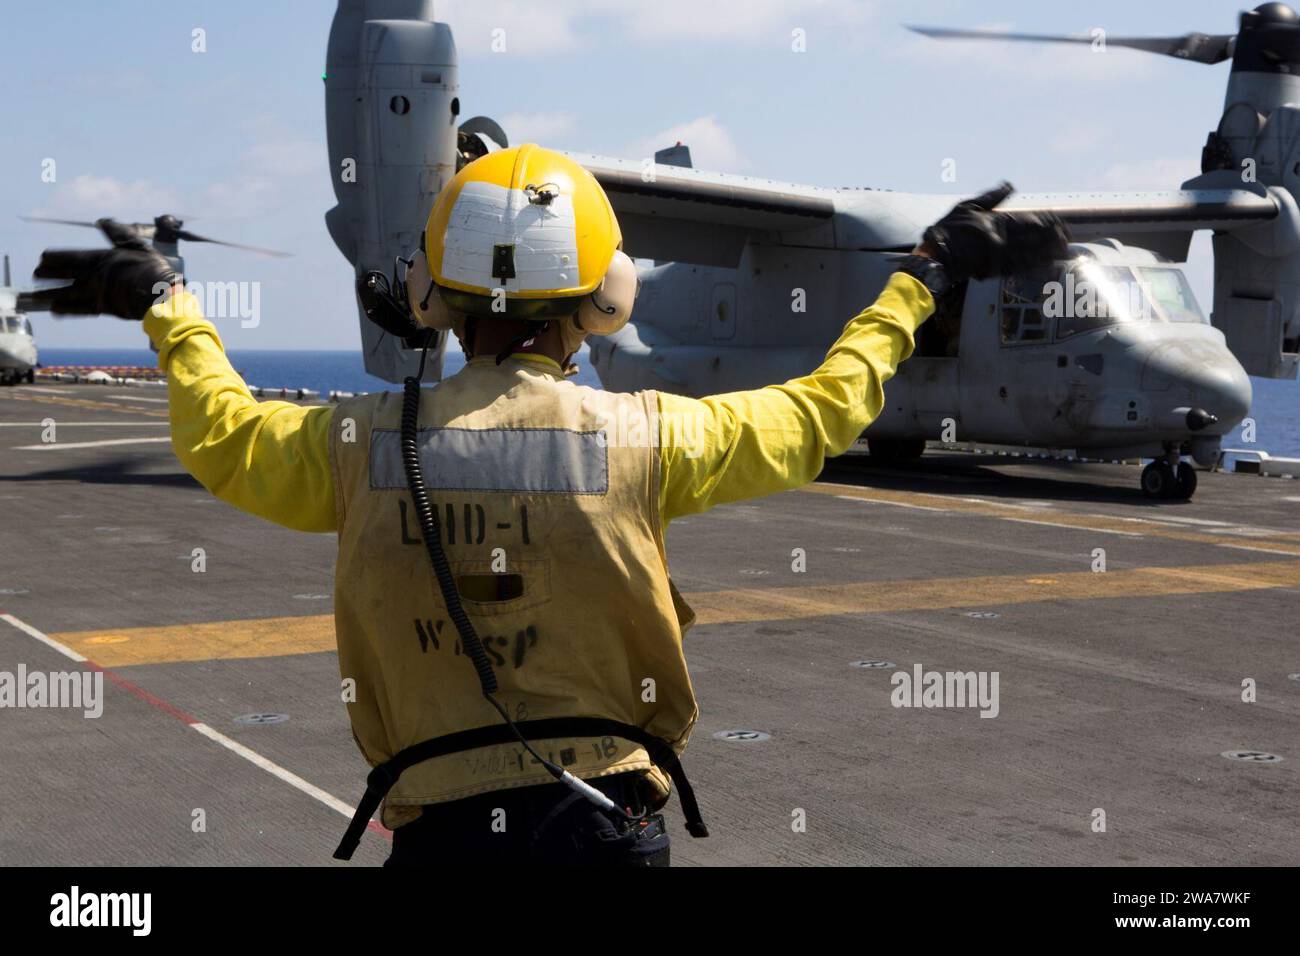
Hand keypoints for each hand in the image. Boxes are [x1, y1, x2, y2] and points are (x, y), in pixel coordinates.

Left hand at [26, 219, 182, 319]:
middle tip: (36, 274)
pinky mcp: (104, 308)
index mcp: (101, 260)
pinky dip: (66, 310)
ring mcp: (97, 293)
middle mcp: (94, 277)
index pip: (71, 258)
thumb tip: (103, 221)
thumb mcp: (137, 245)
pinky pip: (80, 309)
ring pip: (67, 293)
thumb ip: (118, 233)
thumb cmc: (152, 268)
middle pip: (65, 275)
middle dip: (48, 275)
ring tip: (36, 295)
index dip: (55, 259)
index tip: (42, 258)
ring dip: (50, 294)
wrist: (161, 294)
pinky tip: (54, 310)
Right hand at [921, 183, 1068, 281]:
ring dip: (1048, 255)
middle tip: (1068, 239)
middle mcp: (1001, 240)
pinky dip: (1034, 269)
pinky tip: (1046, 267)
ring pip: (1030, 255)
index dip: (1046, 222)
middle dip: (1052, 239)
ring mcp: (998, 257)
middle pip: (1033, 239)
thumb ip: (992, 197)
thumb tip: (1010, 186)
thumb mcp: (968, 205)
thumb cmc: (949, 229)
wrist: (935, 256)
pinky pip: (1019, 270)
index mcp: (997, 222)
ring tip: (1064, 253)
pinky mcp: (993, 271)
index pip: (1028, 220)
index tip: (1059, 223)